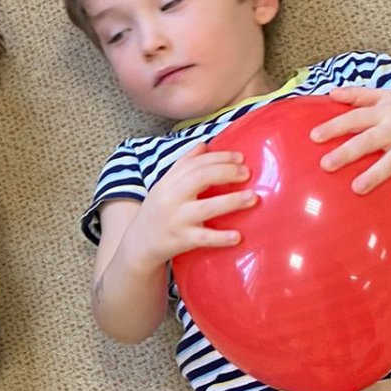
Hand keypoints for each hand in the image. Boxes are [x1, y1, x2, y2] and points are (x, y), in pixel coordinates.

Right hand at [127, 149, 257, 267]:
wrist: (138, 245)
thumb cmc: (157, 212)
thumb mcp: (165, 186)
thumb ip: (184, 165)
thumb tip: (204, 145)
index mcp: (169, 182)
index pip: (195, 163)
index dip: (219, 157)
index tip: (240, 158)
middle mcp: (171, 198)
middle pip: (199, 178)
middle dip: (226, 172)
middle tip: (247, 173)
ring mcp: (176, 220)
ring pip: (206, 208)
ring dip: (231, 201)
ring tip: (253, 198)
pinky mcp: (181, 240)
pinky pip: (203, 238)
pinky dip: (220, 238)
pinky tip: (238, 236)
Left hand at [309, 87, 390, 205]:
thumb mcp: (387, 97)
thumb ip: (359, 95)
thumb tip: (330, 93)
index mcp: (384, 113)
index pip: (355, 117)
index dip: (335, 126)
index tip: (314, 137)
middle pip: (370, 140)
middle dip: (348, 152)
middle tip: (326, 164)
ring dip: (376, 174)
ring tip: (357, 188)